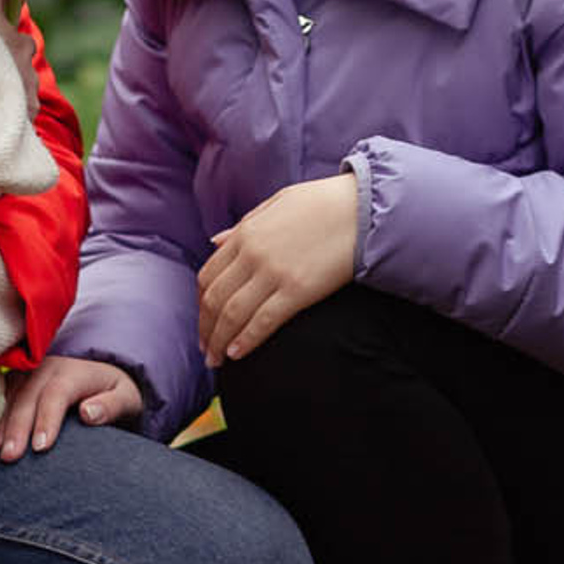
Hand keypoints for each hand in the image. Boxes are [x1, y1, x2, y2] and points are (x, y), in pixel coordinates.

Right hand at [0, 356, 143, 460]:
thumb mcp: (126, 397)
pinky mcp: (17, 381)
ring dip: (0, 423)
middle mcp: (48, 368)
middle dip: (18, 427)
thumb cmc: (115, 393)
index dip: (47, 419)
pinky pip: (1, 395)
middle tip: (10, 456)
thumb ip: (111, 405)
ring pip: (11, 395)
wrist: (101, 376)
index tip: (41, 447)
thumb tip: (89, 413)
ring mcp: (29, 373)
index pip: (57, 393)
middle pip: (29, 396)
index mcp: (75, 371)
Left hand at [196, 171, 359, 364]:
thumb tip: (215, 241)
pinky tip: (237, 354)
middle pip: (215, 298)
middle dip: (206, 328)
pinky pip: (263, 321)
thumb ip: (243, 226)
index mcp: (245, 233)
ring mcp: (273, 272)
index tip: (204, 321)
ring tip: (217, 360)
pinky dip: (246, 340)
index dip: (201, 303)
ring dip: (219, 340)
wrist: (362, 208)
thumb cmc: (322, 203)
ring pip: (232, 314)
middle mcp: (252, 254)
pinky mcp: (297, 290)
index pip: (208, 275)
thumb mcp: (275, 204)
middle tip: (206, 349)